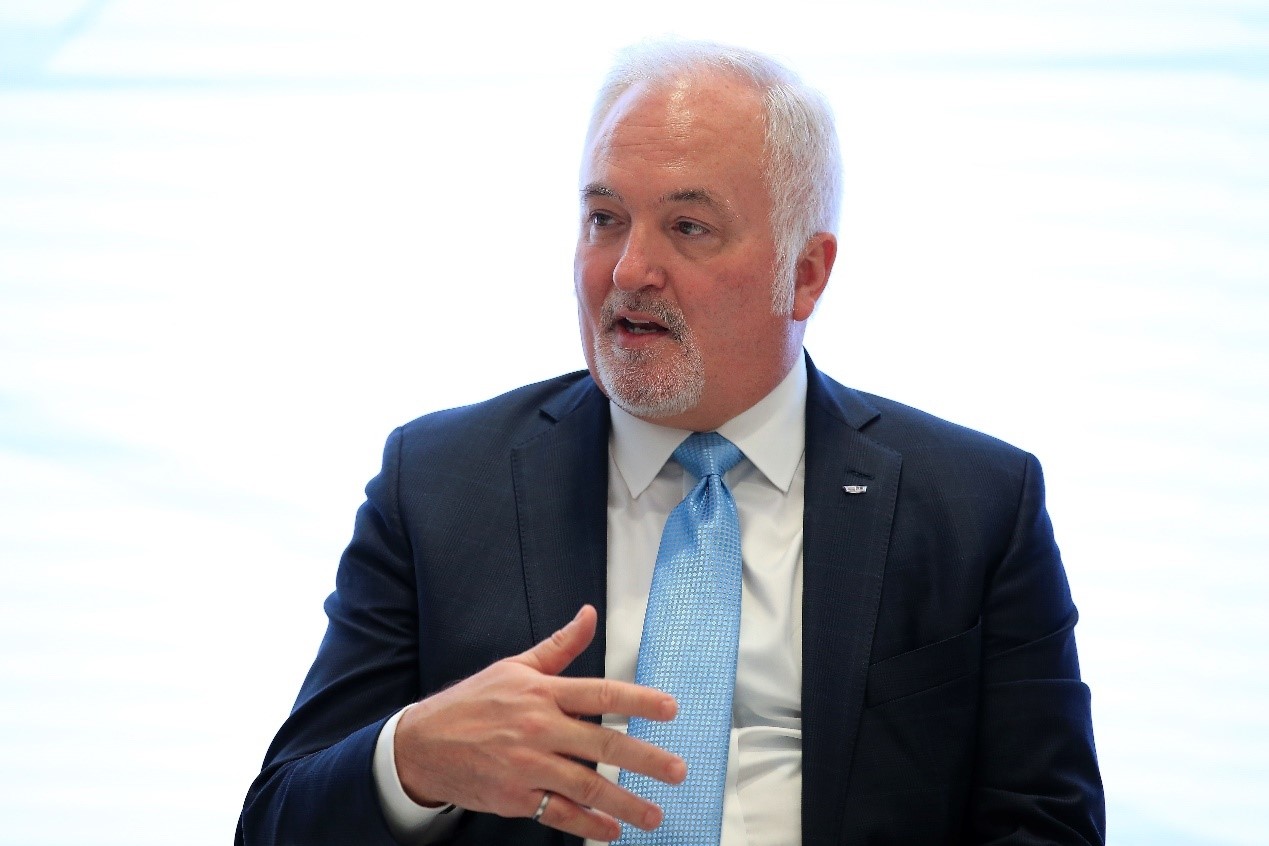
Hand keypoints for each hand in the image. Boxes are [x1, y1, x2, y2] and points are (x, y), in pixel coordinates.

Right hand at [393, 605, 684, 841]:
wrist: (422, 745)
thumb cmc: (472, 703)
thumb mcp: (514, 667)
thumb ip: (559, 647)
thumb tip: (588, 614)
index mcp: (542, 692)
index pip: (601, 693)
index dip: (639, 701)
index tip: (670, 709)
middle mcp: (539, 728)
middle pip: (603, 744)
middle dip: (646, 760)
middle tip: (678, 770)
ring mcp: (527, 765)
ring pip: (587, 785)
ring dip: (626, 802)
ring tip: (654, 814)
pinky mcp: (516, 797)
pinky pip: (560, 814)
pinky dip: (589, 826)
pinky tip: (612, 831)